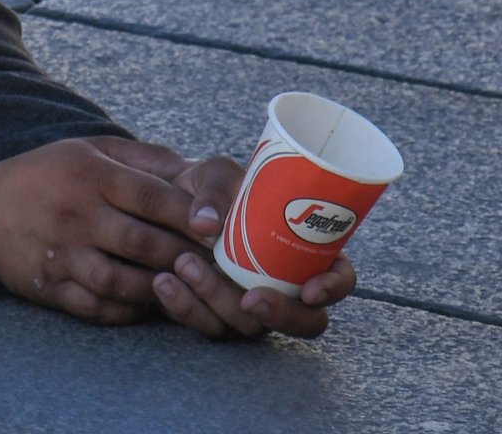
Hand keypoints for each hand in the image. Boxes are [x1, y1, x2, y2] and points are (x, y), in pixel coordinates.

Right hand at [0, 137, 202, 324]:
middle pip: (144, 244)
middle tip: (217, 268)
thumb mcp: (89, 149)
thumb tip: (199, 172)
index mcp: (90, 176)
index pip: (154, 197)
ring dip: (160, 288)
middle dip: (186, 257)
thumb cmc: (45, 175)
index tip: (223, 230)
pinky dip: (127, 311)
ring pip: (123, 282)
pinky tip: (147, 304)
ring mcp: (61, 254)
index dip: (194, 215)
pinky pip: (97, 308)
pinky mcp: (49, 286)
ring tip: (184, 286)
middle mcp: (76, 215)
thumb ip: (144, 158)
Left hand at [146, 156, 358, 339]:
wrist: (164, 198)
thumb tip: (205, 224)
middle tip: (250, 298)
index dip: (333, 289)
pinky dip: (185, 308)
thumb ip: (216, 190)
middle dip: (281, 315)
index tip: (310, 289)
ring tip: (183, 264)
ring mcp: (250, 304)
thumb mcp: (215, 174)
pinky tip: (163, 282)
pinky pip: (207, 325)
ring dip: (218, 301)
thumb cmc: (208, 186)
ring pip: (250, 327)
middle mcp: (283, 284)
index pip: (338, 279)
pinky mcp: (213, 313)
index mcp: (303, 250)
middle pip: (305, 321)